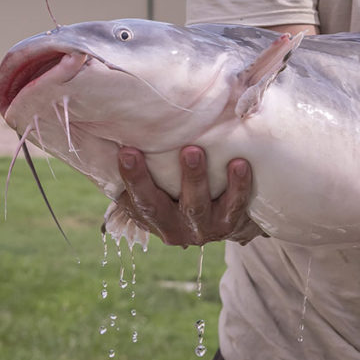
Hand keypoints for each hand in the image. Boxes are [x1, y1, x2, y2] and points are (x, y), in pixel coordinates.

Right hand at [115, 145, 260, 245]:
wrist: (223, 220)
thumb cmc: (179, 193)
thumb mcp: (157, 187)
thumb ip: (141, 167)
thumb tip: (119, 131)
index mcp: (152, 218)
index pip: (137, 200)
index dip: (131, 177)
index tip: (126, 151)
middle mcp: (175, 228)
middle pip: (160, 207)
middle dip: (154, 179)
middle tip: (162, 149)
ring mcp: (203, 228)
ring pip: (197, 205)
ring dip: (194, 178)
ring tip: (195, 151)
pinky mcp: (230, 223)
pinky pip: (235, 205)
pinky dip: (238, 186)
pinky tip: (240, 164)